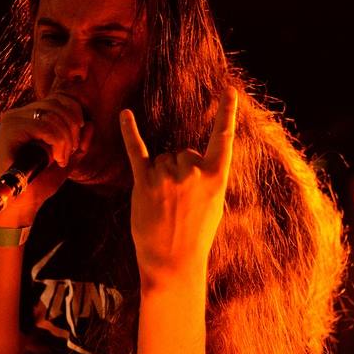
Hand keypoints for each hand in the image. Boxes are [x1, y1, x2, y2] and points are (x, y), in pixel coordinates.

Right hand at [0, 93, 93, 225]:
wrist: (24, 202)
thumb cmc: (42, 181)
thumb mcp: (68, 158)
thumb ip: (81, 142)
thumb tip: (90, 123)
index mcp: (32, 115)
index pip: (60, 100)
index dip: (76, 115)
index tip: (78, 140)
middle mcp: (20, 113)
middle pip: (58, 104)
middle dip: (73, 129)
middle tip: (71, 152)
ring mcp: (13, 120)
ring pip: (52, 115)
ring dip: (66, 139)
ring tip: (63, 158)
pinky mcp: (9, 130)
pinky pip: (44, 127)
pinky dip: (57, 142)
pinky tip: (56, 159)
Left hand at [120, 87, 237, 290]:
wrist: (173, 262)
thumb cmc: (196, 235)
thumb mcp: (214, 205)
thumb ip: (207, 177)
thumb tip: (190, 158)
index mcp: (216, 177)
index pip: (223, 138)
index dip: (226, 114)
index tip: (228, 91)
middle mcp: (192, 171)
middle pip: (183, 152)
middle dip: (180, 171)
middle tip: (179, 202)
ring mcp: (167, 175)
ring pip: (163, 157)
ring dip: (162, 175)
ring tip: (164, 204)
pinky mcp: (144, 181)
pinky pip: (136, 150)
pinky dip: (129, 131)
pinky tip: (125, 114)